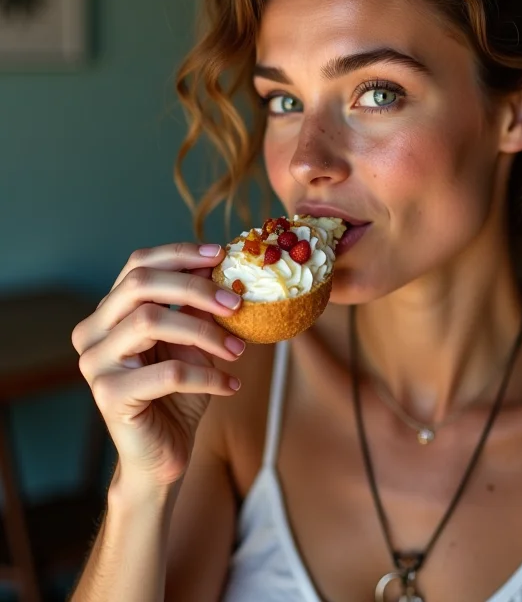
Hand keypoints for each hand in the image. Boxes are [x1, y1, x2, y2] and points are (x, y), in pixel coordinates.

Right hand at [72, 242, 244, 488]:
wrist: (163, 455)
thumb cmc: (178, 395)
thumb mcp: (194, 342)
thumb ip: (198, 308)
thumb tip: (221, 267)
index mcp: (109, 312)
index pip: (138, 264)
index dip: (180, 254)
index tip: (221, 256)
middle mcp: (93, 332)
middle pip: (140, 285)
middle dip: (196, 288)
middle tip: (237, 302)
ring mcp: (95, 363)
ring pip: (151, 321)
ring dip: (206, 333)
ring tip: (238, 350)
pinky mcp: (109, 396)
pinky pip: (168, 372)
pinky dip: (208, 375)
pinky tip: (230, 385)